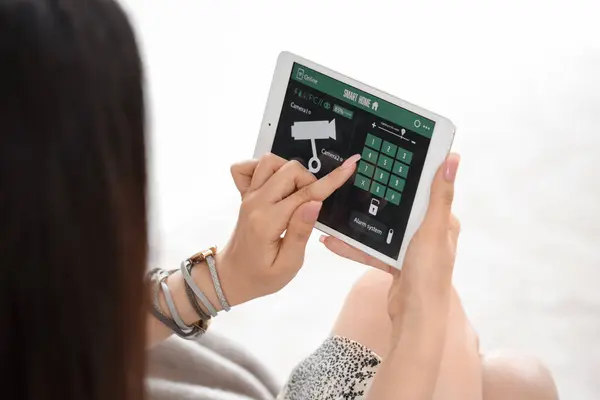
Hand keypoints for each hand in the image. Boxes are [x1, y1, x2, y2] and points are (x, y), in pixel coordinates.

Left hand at [217, 153, 360, 305]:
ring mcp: (248, 196)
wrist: (231, 276)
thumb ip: (301, 232)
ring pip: (270, 162)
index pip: (305, 194)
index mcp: (268, 221)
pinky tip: (274, 184)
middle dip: (309, 181)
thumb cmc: (261, 277)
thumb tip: (315, 202)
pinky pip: (246, 167)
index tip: (349, 166)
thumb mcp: (288, 265)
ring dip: (289, 172)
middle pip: (289, 170)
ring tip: (296, 195)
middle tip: (312, 206)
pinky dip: (261, 168)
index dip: (331, 180)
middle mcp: (256, 203)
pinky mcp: (243, 195)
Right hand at [320, 153, 460, 327]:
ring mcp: (411, 250)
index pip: (427, 190)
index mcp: (442, 222)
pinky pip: (373, 249)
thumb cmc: (428, 272)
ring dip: (358, 225)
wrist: (415, 318)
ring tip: (333, 215)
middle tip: (351, 183)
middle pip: (400, 208)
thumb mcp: (432, 229)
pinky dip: (354, 247)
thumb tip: (453, 158)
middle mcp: (428, 233)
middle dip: (374, 198)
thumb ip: (438, 196)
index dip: (409, 173)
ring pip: (382, 229)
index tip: (385, 157)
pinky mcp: (396, 264)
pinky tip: (332, 241)